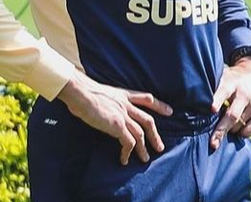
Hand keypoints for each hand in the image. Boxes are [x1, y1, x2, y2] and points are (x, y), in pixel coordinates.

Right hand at [56, 71, 172, 165]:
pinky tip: (125, 160)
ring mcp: (123, 116)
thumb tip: (101, 107)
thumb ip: (106, 100)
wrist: (80, 92)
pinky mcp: (117, 126)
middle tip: (160, 146)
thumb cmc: (83, 91)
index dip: (159, 105)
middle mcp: (126, 105)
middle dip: (155, 135)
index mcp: (123, 95)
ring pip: (140, 134)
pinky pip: (128, 142)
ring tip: (145, 158)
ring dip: (143, 148)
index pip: (147, 99)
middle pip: (147, 120)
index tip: (169, 111)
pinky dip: (128, 152)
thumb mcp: (100, 92)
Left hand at [209, 57, 250, 150]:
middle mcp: (244, 94)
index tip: (211, 110)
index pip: (223, 92)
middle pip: (232, 115)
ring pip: (238, 126)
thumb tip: (187, 99)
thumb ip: (211, 87)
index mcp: (231, 83)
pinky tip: (236, 127)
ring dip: (229, 130)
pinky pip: (248, 131)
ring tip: (223, 128)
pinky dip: (240, 133)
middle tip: (212, 143)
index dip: (217, 101)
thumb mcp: (224, 75)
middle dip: (221, 130)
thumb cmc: (234, 78)